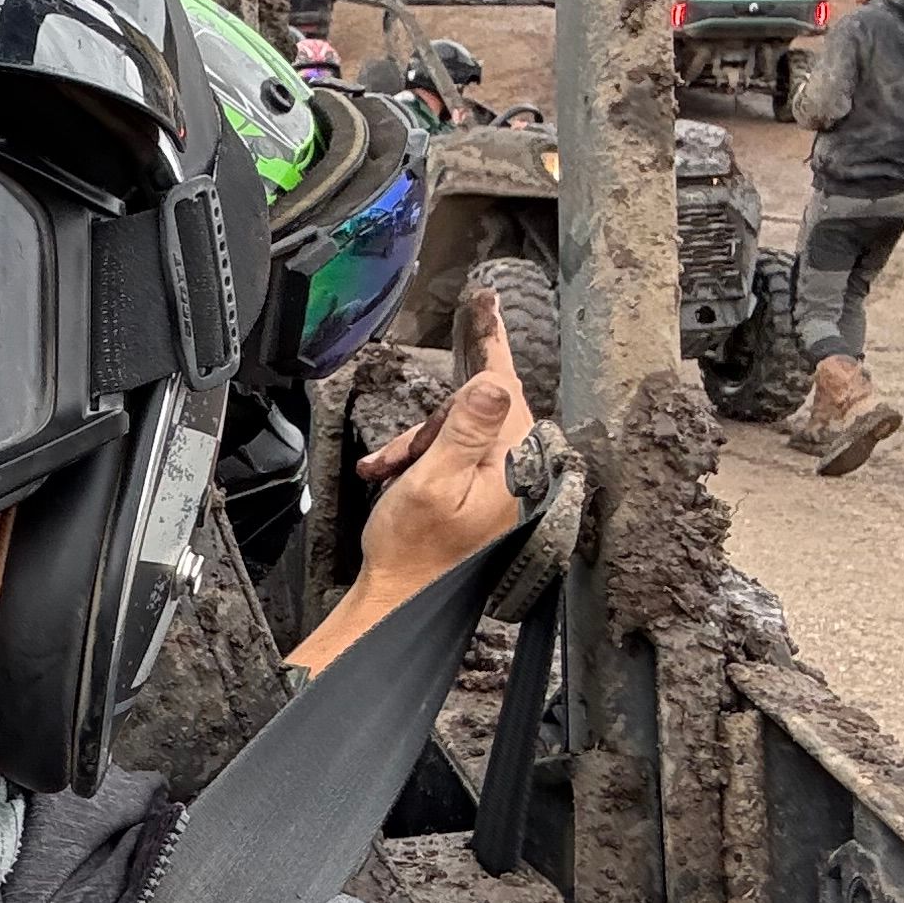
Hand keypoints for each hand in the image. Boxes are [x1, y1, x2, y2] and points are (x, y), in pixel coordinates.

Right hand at [355, 294, 535, 584]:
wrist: (400, 598)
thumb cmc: (412, 550)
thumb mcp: (432, 482)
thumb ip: (465, 430)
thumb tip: (494, 384)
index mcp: (509, 465)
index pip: (505, 389)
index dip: (491, 342)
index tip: (485, 303)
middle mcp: (513, 471)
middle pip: (476, 409)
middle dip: (431, 424)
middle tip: (400, 456)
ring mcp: (499, 483)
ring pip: (458, 431)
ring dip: (419, 445)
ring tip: (390, 472)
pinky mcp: (482, 493)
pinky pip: (453, 454)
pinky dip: (420, 459)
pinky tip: (394, 476)